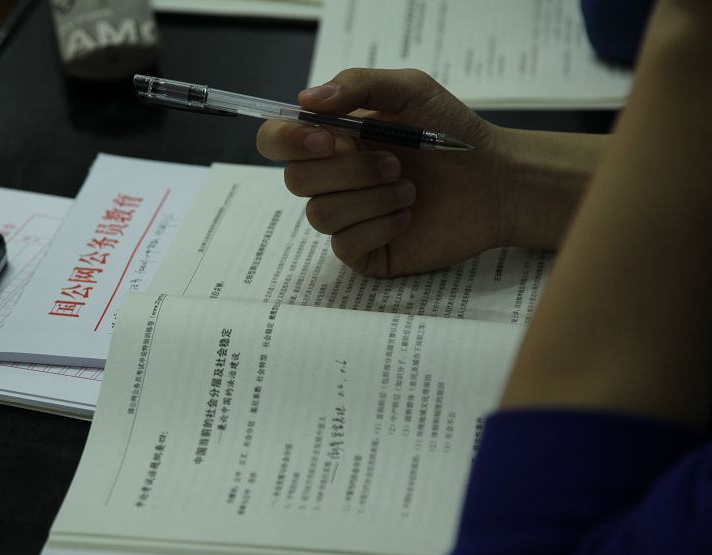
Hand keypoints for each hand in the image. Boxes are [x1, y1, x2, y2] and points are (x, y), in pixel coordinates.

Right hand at [257, 68, 519, 275]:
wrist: (495, 182)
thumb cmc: (453, 134)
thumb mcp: (409, 91)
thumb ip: (358, 85)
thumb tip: (306, 99)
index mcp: (332, 139)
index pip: (276, 140)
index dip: (288, 141)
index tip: (328, 139)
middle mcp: (332, 179)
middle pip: (295, 180)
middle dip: (350, 170)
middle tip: (396, 163)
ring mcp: (346, 217)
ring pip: (321, 214)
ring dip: (371, 198)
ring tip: (410, 190)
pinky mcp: (364, 252)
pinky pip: (345, 245)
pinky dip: (380, 226)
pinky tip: (408, 216)